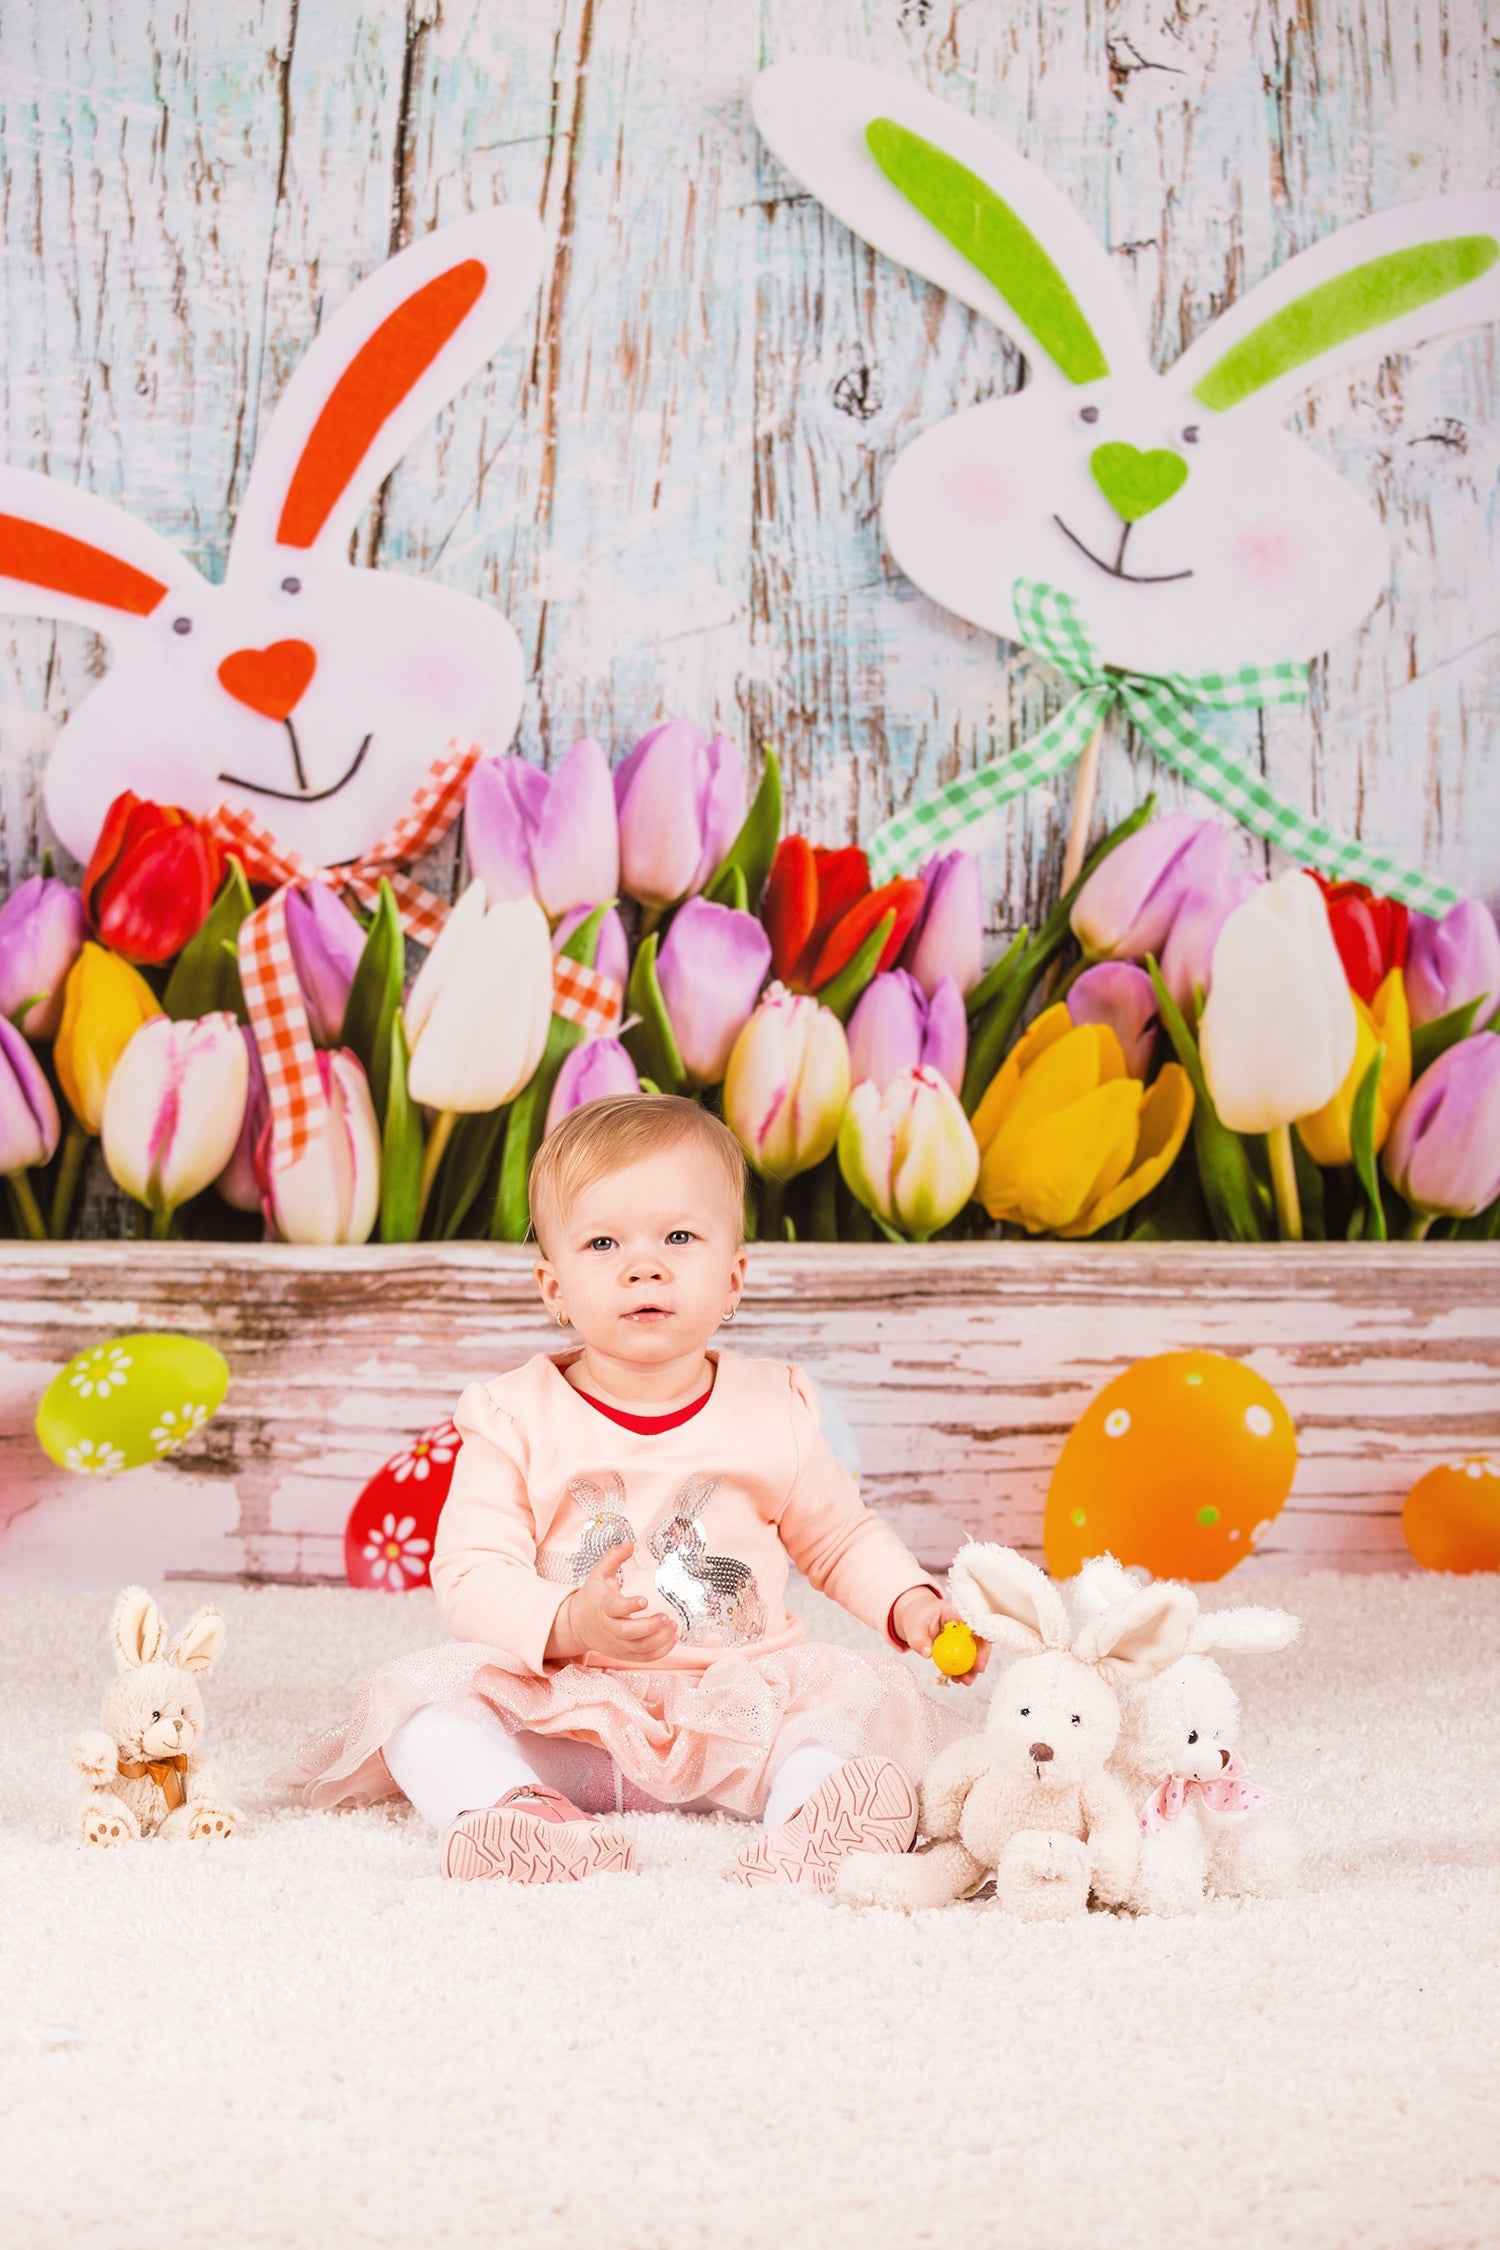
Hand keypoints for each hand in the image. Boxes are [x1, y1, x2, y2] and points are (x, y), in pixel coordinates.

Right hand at [545, 1541, 679, 1666]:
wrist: (577, 1625)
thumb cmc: (593, 1597)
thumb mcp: (598, 1574)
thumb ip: (613, 1557)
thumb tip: (629, 1542)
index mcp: (604, 1606)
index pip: (615, 1608)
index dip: (629, 1605)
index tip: (644, 1600)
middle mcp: (610, 1627)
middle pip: (629, 1633)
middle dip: (649, 1627)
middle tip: (666, 1617)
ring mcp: (617, 1643)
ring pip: (639, 1648)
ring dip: (659, 1640)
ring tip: (674, 1626)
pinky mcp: (624, 1653)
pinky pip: (643, 1658)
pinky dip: (660, 1651)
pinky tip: (673, 1638)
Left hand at [891, 1588, 990, 1683]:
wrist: (915, 1617)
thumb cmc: (916, 1617)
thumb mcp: (913, 1627)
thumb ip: (919, 1640)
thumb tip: (928, 1654)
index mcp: (955, 1612)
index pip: (975, 1622)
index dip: (983, 1636)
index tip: (984, 1650)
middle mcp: (963, 1623)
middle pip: (979, 1638)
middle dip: (981, 1656)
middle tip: (977, 1671)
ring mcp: (963, 1635)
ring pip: (975, 1651)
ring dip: (972, 1667)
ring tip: (965, 1681)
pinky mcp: (960, 1645)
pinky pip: (965, 1658)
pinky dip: (963, 1669)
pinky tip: (956, 1678)